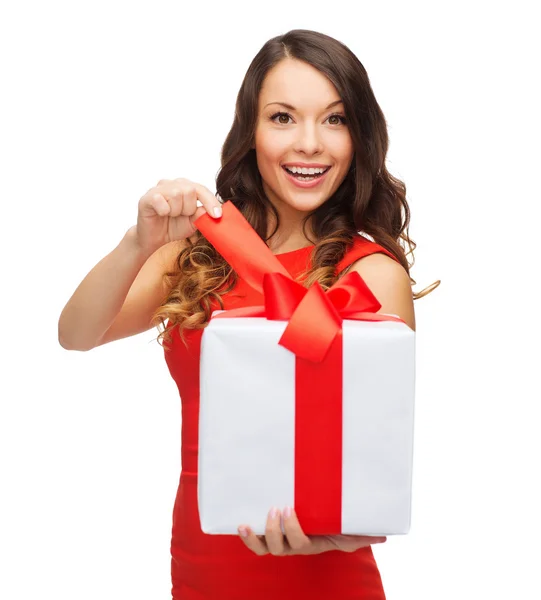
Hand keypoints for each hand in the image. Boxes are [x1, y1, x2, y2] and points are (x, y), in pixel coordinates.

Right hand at [134, 178, 222, 255]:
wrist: (154, 239)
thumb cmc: (173, 227)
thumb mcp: (192, 223)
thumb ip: (201, 215)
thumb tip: (212, 210)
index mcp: (185, 187)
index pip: (201, 189)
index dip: (210, 201)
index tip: (217, 215)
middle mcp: (172, 184)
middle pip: (190, 190)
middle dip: (189, 208)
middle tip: (181, 216)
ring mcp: (159, 189)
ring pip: (176, 194)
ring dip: (176, 211)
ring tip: (170, 216)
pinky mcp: (147, 198)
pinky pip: (161, 201)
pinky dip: (164, 211)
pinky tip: (161, 215)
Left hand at [238, 507, 386, 555]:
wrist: (316, 525)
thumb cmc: (331, 527)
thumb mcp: (346, 530)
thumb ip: (361, 534)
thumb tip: (383, 536)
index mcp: (310, 544)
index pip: (300, 543)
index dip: (292, 529)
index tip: (290, 508)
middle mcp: (291, 546)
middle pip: (280, 548)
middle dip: (276, 529)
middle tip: (277, 506)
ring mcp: (278, 541)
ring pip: (265, 548)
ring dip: (257, 536)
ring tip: (250, 520)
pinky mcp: (267, 535)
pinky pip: (255, 542)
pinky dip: (247, 537)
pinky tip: (240, 524)